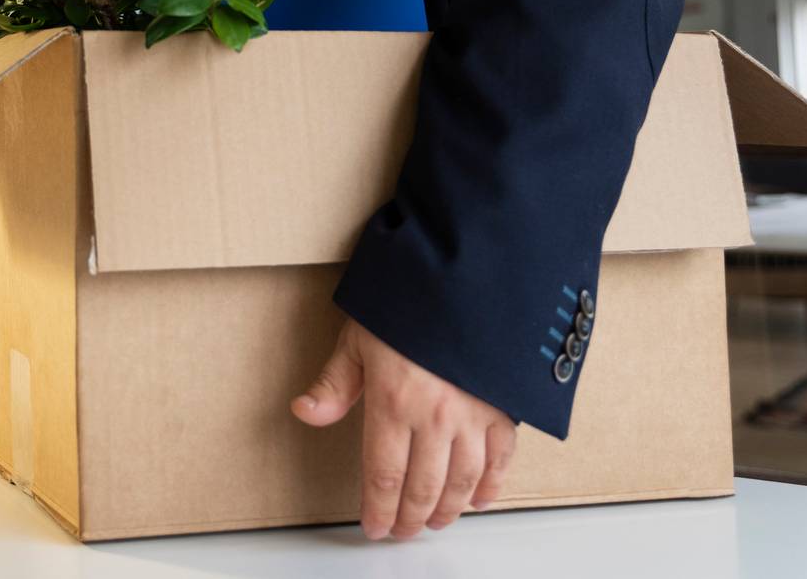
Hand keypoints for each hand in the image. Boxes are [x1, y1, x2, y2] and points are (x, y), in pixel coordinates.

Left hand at [290, 315, 515, 539]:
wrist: (461, 275)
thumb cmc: (405, 301)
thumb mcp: (358, 337)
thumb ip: (334, 383)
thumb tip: (304, 412)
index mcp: (393, 401)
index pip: (383, 475)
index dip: (378, 510)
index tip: (374, 527)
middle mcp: (434, 415)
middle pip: (422, 487)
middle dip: (410, 518)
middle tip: (403, 531)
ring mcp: (472, 413)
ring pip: (462, 482)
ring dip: (447, 509)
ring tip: (434, 521)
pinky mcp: (503, 405)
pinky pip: (500, 458)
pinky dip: (491, 484)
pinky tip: (479, 498)